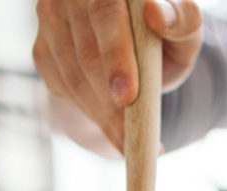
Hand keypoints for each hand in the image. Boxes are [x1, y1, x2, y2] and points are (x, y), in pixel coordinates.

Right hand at [33, 0, 202, 151]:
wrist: (134, 50)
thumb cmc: (163, 37)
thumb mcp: (184, 32)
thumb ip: (183, 21)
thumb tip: (157, 14)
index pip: (105, 12)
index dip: (115, 55)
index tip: (127, 96)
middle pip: (85, 54)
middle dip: (108, 103)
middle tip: (129, 138)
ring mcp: (50, 17)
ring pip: (72, 77)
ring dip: (100, 116)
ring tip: (127, 142)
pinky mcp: (42, 48)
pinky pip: (61, 88)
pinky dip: (88, 113)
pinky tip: (110, 125)